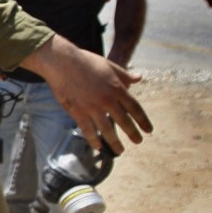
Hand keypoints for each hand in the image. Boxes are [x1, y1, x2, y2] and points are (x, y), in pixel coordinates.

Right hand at [20, 35, 152, 154]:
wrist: (62, 63)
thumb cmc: (86, 61)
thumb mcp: (109, 65)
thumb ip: (125, 75)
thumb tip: (139, 78)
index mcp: (117, 88)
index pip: (135, 108)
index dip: (143, 121)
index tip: (149, 130)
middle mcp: (108, 100)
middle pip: (124, 121)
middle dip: (133, 133)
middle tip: (138, 142)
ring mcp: (93, 108)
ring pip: (107, 129)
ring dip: (115, 142)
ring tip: (120, 151)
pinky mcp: (78, 112)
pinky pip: (88, 130)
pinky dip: (93, 140)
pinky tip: (98, 147)